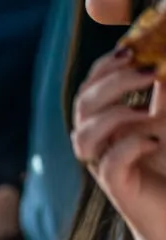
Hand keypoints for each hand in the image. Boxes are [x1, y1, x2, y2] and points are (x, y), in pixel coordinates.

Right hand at [72, 49, 165, 239]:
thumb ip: (162, 94)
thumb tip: (160, 64)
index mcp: (109, 123)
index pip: (90, 88)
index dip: (103, 67)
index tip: (131, 51)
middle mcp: (101, 143)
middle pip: (82, 106)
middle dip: (112, 83)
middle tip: (148, 71)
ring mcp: (105, 165)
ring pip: (83, 137)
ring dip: (114, 116)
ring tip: (148, 112)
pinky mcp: (117, 187)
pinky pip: (109, 162)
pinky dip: (131, 145)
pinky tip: (154, 142)